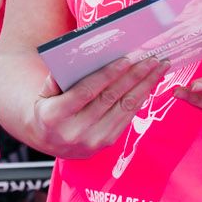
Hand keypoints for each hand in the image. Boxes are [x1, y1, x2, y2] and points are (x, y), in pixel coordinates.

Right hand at [26, 53, 171, 158]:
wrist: (50, 143)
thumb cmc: (47, 110)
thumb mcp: (43, 94)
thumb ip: (56, 78)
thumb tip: (78, 58)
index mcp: (54, 116)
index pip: (86, 92)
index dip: (108, 75)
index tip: (127, 59)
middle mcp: (75, 131)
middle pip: (111, 98)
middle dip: (134, 76)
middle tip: (151, 59)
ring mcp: (93, 140)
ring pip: (125, 108)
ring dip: (144, 86)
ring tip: (158, 68)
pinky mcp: (107, 143)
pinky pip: (128, 117)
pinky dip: (140, 98)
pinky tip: (149, 84)